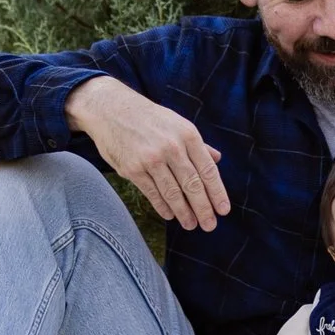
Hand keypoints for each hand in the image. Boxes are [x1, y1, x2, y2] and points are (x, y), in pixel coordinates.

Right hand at [67, 76, 230, 230]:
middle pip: (192, 185)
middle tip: (209, 225)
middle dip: (203, 209)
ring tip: (191, 225)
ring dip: (184, 212)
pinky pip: (152, 193)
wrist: (111, 109)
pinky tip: (170, 215)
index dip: (217, 193)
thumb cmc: (149, 117)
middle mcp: (172, 147)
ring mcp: (151, 159)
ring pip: (173, 193)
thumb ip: (198, 144)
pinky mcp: (132, 169)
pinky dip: (163, 207)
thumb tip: (217, 159)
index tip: (223, 210)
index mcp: (188, 134)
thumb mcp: (177, 123)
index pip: (208, 170)